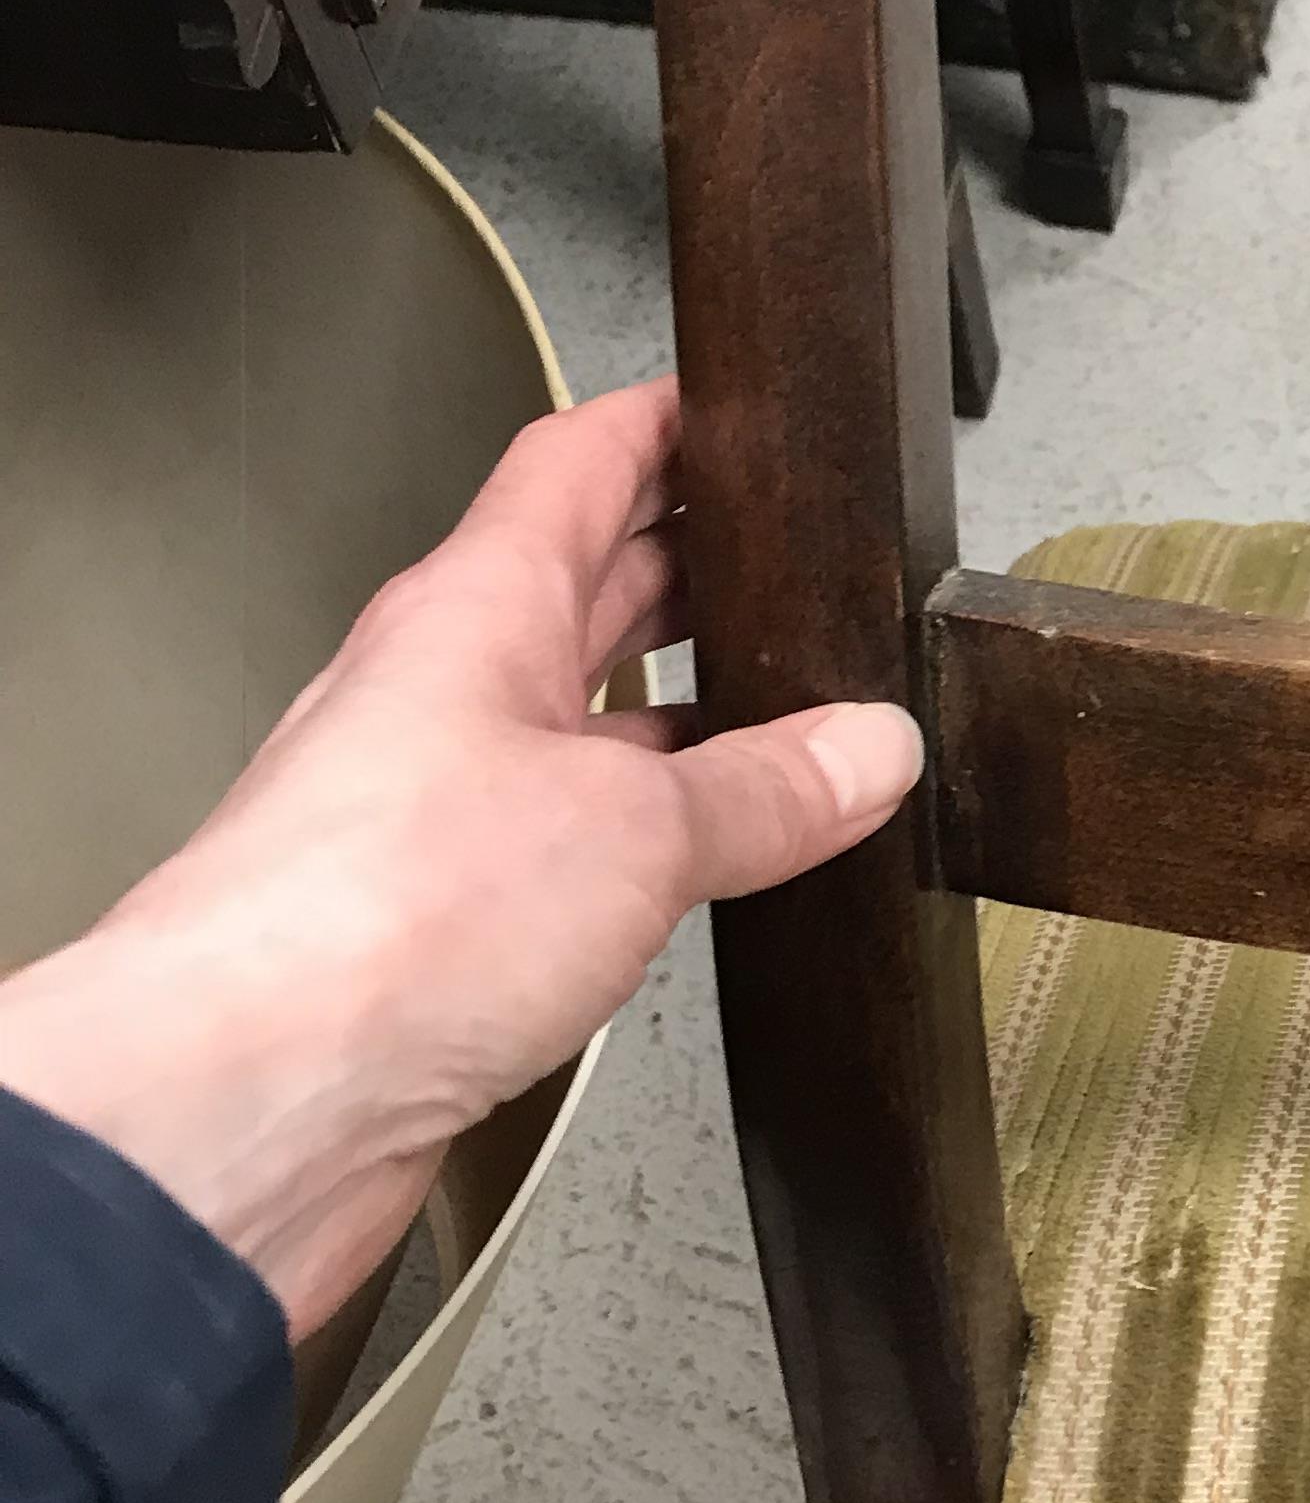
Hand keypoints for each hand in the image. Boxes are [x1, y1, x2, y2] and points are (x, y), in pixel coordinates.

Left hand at [0, 378, 918, 1339]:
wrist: (248, 1098)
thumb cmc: (380, 918)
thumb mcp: (639, 827)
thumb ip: (768, 788)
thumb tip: (866, 749)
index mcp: (475, 610)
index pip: (577, 461)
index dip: (662, 421)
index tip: (732, 404)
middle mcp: (441, 695)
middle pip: (580, 590)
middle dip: (690, 572)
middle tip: (787, 564)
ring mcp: (432, 810)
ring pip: (575, 725)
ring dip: (676, 719)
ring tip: (785, 724)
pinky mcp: (437, 927)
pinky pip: (562, 847)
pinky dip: (645, 842)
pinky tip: (705, 872)